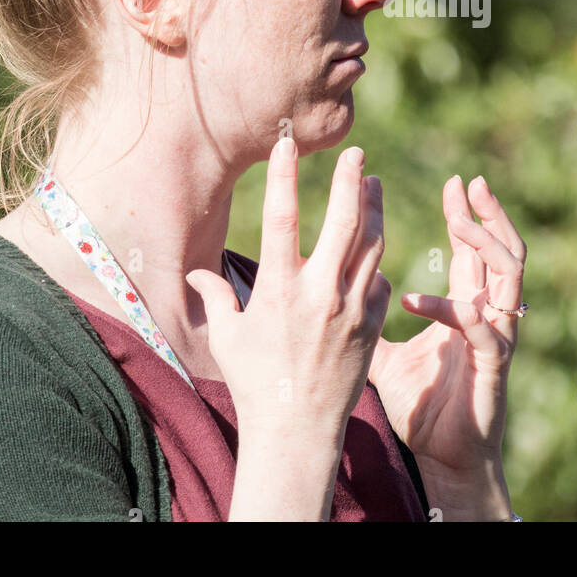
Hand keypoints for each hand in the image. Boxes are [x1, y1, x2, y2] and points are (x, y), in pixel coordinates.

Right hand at [187, 138, 390, 442]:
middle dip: (351, 179)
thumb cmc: (255, 383)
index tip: (287, 143)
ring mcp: (353, 308)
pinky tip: (372, 250)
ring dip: (373, 209)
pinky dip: (376, 262)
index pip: (282, 217)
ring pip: (373, 244)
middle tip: (355, 153)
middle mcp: (320, 293)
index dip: (285, 176)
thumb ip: (217, 297)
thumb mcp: (227, 337)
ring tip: (372, 184)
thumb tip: (196, 273)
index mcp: (280, 290)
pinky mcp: (374, 326)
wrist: (297, 433)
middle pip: (344, 220)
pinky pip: (381, 281)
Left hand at [368, 174, 525, 487]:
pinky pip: (481, 326)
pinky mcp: (493, 363)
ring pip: (510, 275)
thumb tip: (329, 293)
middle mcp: (488, 314)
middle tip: (471, 183)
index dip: (466, 214)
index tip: (453, 182)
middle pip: (503, 249)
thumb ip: (365, 319)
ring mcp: (495, 336)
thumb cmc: (423, 407)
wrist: (445, 458)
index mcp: (467, 307)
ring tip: (459, 222)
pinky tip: (415, 299)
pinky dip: (453, 309)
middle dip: (489, 213)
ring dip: (486, 244)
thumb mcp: (384, 355)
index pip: (473, 249)